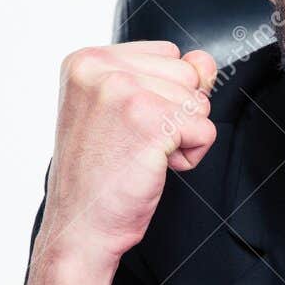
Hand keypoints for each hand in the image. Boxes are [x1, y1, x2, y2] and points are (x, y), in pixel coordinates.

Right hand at [18, 41, 217, 284]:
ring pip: (199, 101)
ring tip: (140, 156)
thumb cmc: (97, 178)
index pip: (166, 55)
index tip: (125, 127)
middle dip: (175, 115)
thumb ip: (165, 79)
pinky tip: (152, 168)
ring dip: (182, 137)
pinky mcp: (150, 120)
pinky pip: (205, 129)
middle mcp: (100, 69)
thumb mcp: (125, 113)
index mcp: (86, 61)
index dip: (161, 96)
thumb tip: (205, 62)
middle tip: (133, 145)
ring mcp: (124, 92)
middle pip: (187, 74)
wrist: (79, 228)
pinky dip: (190, 156)